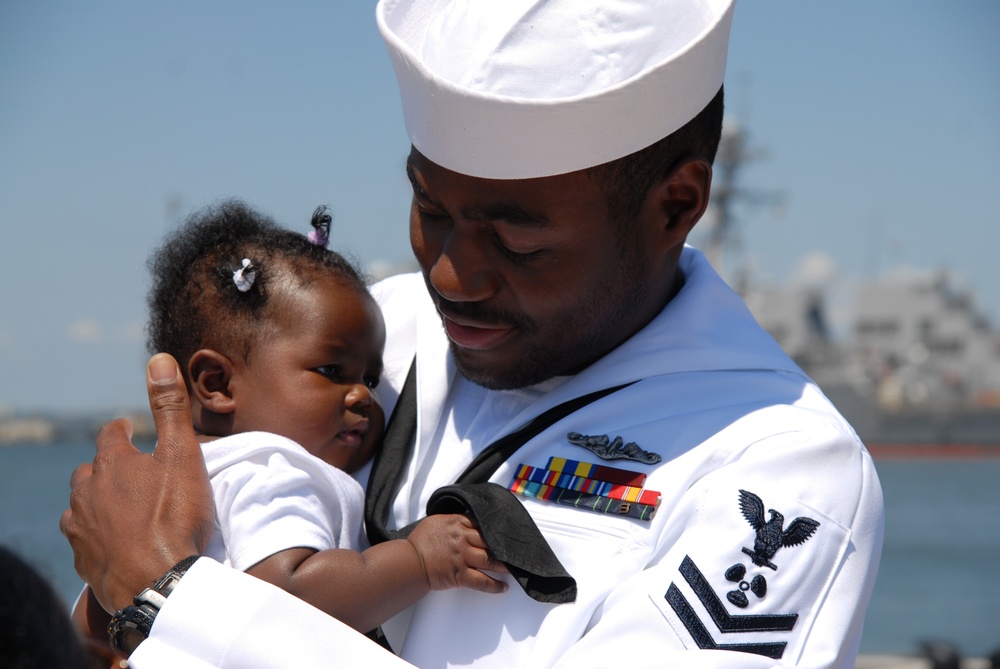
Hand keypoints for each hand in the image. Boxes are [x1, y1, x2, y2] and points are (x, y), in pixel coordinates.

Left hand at [60, 353, 214, 611]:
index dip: (120, 428)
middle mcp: (88, 494)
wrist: (158, 582)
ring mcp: (82, 530)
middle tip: (125, 469)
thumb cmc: (174, 515)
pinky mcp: (84, 562)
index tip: (126, 426)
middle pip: (88, 472)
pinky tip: (111, 542)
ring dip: (95, 502)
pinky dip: (95, 536)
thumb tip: (158, 358)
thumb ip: (169, 407)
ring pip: (79, 508)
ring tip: (115, 506)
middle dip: (104, 467)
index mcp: (112, 464)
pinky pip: (83, 542)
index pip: (109, 435)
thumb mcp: (182, 455)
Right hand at [407, 514, 507, 593]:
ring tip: (516, 567)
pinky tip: (503, 587)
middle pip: (490, 541)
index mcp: (457, 523)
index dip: (496, 528)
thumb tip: (466, 519)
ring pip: (490, 560)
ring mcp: (462, 557)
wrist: (409, 562)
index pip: (482, 523)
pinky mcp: (460, 575)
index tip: (505, 532)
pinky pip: (482, 581)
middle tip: (517, 549)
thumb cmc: (420, 542)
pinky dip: (494, 585)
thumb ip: (453, 520)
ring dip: (505, 565)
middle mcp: (462, 539)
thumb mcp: (436, 521)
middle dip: (505, 546)